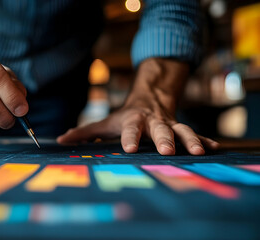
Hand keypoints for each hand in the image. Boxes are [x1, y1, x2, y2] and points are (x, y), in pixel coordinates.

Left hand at [57, 58, 218, 154]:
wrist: (149, 98)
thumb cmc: (124, 117)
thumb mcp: (104, 123)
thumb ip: (84, 132)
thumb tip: (60, 140)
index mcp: (132, 121)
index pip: (130, 130)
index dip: (130, 138)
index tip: (129, 147)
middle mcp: (153, 122)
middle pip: (160, 130)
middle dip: (165, 139)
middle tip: (167, 150)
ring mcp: (170, 124)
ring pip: (182, 130)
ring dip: (191, 140)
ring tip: (200, 151)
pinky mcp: (181, 128)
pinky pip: (194, 133)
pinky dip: (205, 139)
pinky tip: (215, 148)